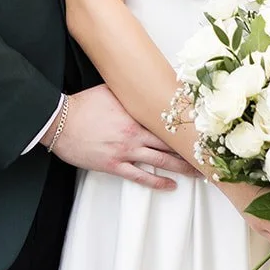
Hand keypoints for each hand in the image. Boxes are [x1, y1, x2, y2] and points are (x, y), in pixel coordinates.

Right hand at [46, 86, 197, 189]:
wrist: (60, 122)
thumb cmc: (82, 104)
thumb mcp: (109, 90)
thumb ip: (129, 91)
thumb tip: (144, 83)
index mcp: (136, 114)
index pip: (167, 121)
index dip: (186, 127)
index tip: (202, 131)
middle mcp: (135, 133)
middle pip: (170, 143)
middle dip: (190, 150)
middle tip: (209, 156)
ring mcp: (125, 151)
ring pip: (161, 162)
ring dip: (182, 168)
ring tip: (199, 174)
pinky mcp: (114, 165)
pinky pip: (140, 177)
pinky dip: (157, 183)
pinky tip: (170, 186)